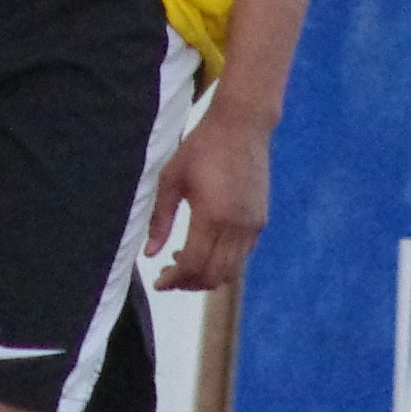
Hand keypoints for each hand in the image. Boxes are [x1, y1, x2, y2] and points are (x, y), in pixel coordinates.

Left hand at [147, 97, 269, 291]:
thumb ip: (160, 219)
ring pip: (231, 271)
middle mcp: (237, 227)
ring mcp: (253, 226)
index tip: (158, 282)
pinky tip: (204, 249)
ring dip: (206, 276)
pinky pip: (242, 256)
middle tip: (168, 277)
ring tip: (182, 263)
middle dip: (189, 284)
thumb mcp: (171, 179)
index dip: (174, 279)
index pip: (193, 264)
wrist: (241, 128)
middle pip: (214, 276)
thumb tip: (150, 254)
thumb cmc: (200, 148)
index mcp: (212, 216)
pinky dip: (223, 264)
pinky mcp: (260, 222)